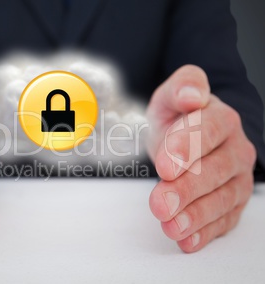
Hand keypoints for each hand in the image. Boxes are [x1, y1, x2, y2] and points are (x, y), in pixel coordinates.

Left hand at [146, 65, 255, 251]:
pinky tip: (187, 240)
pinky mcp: (231, 203)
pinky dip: (205, 232)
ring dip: (195, 216)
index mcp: (221, 119)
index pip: (210, 131)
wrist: (187, 137)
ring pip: (221, 200)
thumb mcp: (172, 96)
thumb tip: (192, 94)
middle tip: (160, 203)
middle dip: (187, 189)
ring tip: (171, 227)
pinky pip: (223, 220)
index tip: (165, 166)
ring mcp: (236, 179)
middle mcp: (235, 150)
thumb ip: (182, 86)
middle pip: (215, 171)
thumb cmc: (178, 118)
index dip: (188, 148)